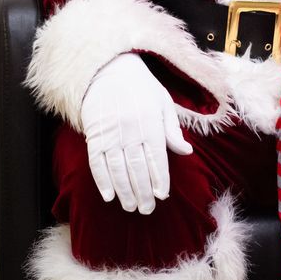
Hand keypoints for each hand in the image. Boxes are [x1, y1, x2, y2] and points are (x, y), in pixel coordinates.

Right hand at [80, 53, 192, 214]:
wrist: (109, 70)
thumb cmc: (142, 88)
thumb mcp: (163, 103)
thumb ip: (172, 130)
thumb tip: (186, 152)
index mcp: (150, 121)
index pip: (156, 157)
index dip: (159, 178)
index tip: (162, 195)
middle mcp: (130, 129)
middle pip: (136, 167)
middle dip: (142, 191)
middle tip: (146, 209)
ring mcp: (110, 133)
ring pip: (117, 168)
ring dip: (124, 191)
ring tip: (131, 206)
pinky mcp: (94, 135)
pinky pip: (97, 162)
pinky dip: (102, 180)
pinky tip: (109, 195)